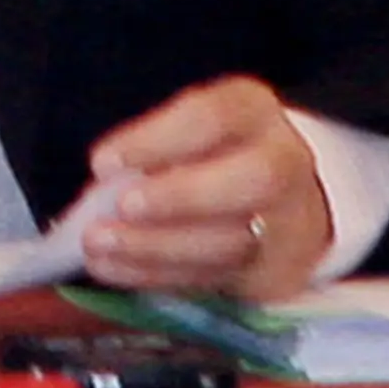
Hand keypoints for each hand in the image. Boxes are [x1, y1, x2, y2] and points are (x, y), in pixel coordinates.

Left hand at [79, 74, 331, 300]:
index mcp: (252, 110)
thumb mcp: (183, 128)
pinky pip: (218, 277)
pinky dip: (156, 274)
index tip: (102, 163)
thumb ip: (150, 146)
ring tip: (98, 244)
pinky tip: (112, 266)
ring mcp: (290, 222)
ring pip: (233, 241)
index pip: (213, 117)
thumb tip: (107, 179)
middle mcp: (284, 161)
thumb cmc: (207, 151)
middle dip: (179, 197)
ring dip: (156, 246)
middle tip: (121, 208)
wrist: (277, 198)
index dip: (156, 141)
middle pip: (252, 179)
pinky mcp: (275, 271)